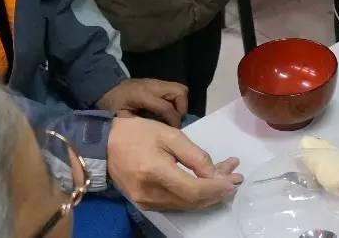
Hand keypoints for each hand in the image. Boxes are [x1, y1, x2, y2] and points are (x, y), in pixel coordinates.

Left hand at [97, 79, 187, 126]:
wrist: (104, 88)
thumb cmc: (110, 105)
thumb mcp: (119, 118)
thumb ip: (137, 125)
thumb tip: (155, 134)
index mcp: (142, 96)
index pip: (166, 108)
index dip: (173, 122)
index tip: (171, 132)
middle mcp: (153, 86)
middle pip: (180, 92)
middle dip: (181, 108)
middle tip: (173, 122)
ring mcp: (156, 82)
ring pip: (180, 89)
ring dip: (180, 104)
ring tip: (171, 117)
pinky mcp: (157, 83)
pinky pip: (173, 90)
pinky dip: (175, 101)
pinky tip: (165, 111)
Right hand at [106, 116, 242, 210]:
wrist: (103, 146)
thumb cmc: (137, 134)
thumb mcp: (169, 135)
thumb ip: (194, 156)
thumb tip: (214, 174)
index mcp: (156, 173)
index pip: (194, 190)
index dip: (216, 188)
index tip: (234, 180)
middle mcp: (151, 194)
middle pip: (193, 201)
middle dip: (217, 191)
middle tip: (235, 177)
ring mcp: (147, 202)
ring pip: (186, 205)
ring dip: (208, 193)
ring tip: (225, 177)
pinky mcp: (146, 204)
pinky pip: (176, 203)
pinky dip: (194, 195)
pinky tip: (205, 183)